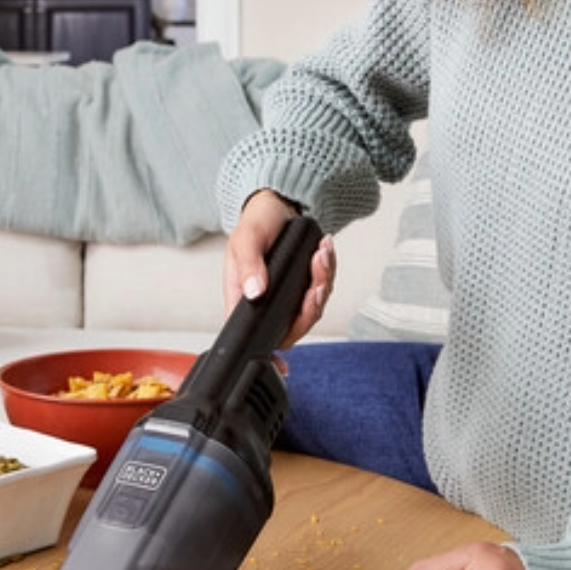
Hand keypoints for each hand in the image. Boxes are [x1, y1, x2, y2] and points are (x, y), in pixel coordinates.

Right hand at [223, 189, 336, 348]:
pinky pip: (323, 290)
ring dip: (322, 282)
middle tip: (314, 278)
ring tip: (320, 253)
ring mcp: (288, 297)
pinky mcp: (305, 287)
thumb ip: (248, 265)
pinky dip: (328, 271)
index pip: (253, 336)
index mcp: (243, 299)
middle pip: (293, 327)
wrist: (277, 204)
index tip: (282, 365)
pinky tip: (324, 250)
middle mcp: (266, 303)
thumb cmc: (255, 224)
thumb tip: (254, 292)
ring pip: (312, 310)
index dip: (268, 355)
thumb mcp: (245, 239)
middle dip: (309, 306)